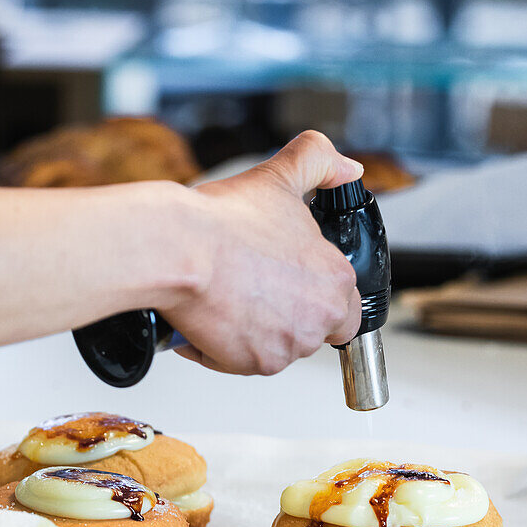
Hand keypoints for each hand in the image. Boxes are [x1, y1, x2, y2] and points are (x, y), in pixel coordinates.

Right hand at [162, 130, 362, 374]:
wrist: (178, 250)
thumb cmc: (221, 222)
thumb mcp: (278, 177)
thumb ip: (319, 162)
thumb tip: (348, 167)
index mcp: (335, 277)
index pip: (345, 306)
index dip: (313, 294)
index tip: (287, 284)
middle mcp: (319, 317)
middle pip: (309, 328)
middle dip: (282, 314)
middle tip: (251, 286)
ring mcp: (288, 345)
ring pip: (275, 346)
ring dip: (254, 329)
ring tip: (228, 294)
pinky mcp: (254, 364)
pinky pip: (240, 361)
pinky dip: (222, 346)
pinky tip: (210, 314)